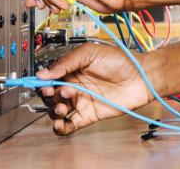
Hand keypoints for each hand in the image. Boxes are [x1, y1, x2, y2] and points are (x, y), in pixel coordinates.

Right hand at [37, 43, 154, 135]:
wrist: (140, 77)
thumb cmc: (120, 60)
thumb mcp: (90, 52)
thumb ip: (66, 62)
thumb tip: (44, 73)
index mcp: (72, 69)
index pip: (50, 77)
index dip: (42, 81)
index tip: (39, 82)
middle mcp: (74, 86)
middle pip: (50, 95)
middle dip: (47, 95)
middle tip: (54, 92)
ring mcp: (81, 101)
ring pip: (57, 110)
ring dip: (54, 110)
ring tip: (62, 106)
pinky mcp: (88, 115)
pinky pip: (70, 125)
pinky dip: (61, 127)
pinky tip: (60, 123)